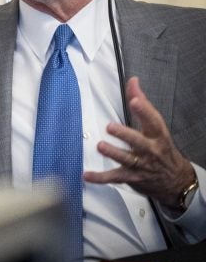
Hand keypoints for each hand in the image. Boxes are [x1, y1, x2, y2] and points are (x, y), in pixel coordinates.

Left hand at [84, 76, 194, 208]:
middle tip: (110, 126)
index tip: (134, 100)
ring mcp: (141, 165)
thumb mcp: (155, 126)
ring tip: (101, 146)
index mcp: (157, 135)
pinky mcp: (131, 177)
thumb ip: (141, 102)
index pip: (153, 121)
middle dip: (125, 134)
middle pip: (138, 141)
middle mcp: (150, 150)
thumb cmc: (161, 148)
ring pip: (126, 159)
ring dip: (113, 153)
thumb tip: (133, 81)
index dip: (144, 110)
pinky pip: (114, 178)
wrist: (175, 180)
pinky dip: (100, 178)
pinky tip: (87, 175)